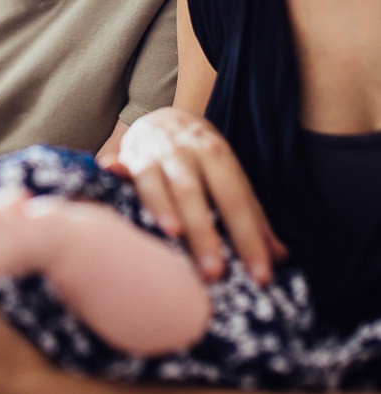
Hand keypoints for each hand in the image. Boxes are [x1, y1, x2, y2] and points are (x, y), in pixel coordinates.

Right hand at [109, 107, 286, 282]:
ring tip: (173, 235)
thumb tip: (280, 256)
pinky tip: (111, 173)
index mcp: (217, 155)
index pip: (236, 201)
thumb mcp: (230, 177)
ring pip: (157, 183)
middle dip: (204, 232)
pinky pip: (123, 167)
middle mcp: (185, 152)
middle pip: (195, 193)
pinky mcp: (128, 156)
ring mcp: (154, 153)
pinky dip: (116, 171)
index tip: (260, 276)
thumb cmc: (201, 159)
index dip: (248, 238)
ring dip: (162, 206)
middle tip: (214, 272)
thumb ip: (252, 215)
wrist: (165, 117)